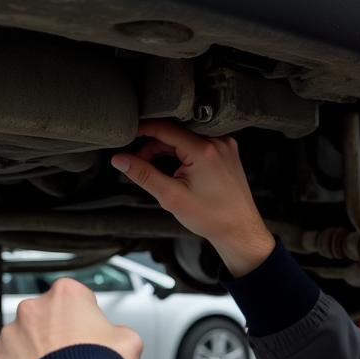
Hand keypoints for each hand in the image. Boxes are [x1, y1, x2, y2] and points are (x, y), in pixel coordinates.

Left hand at [0, 279, 142, 358]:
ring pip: (22, 340)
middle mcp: (32, 309)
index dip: (85, 317)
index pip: (75, 297)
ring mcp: (9, 334)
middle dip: (56, 334)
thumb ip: (116, 330)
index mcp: (66, 295)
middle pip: (45, 318)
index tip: (90, 334)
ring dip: (36, 354)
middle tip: (73, 358)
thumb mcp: (129, 340)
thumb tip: (113, 336)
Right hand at [111, 120, 275, 276]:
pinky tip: (177, 171)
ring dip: (168, 150)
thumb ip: (143, 174)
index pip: (164, 127)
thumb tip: (120, 160)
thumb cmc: (213, 218)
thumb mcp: (171, 197)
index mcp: (204, 149)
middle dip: (153, 145)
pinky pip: (199, 145)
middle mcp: (218, 142)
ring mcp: (225, 146)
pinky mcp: (228, 153)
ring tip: (159, 172)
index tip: (126, 135)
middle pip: (175, 132)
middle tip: (139, 163)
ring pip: (186, 138)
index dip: (141, 130)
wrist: (239, 231)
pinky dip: (184, 154)